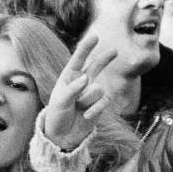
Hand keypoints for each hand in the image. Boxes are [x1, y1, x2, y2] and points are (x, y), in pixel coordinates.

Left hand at [43, 33, 115, 150]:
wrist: (64, 134)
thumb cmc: (57, 115)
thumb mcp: (60, 102)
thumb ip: (72, 89)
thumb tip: (85, 78)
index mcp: (68, 77)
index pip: (77, 60)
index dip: (86, 48)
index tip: (94, 37)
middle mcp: (82, 82)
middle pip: (96, 66)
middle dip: (105, 58)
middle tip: (115, 51)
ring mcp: (92, 92)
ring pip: (98, 89)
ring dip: (87, 100)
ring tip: (78, 107)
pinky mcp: (101, 103)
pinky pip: (104, 101)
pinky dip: (95, 109)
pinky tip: (87, 115)